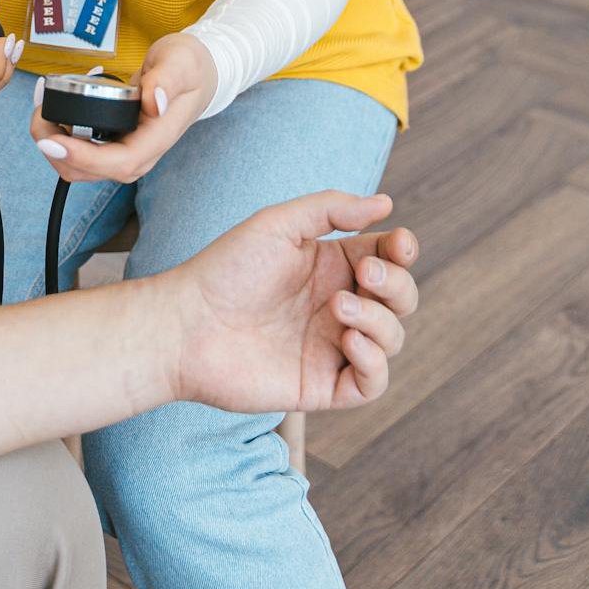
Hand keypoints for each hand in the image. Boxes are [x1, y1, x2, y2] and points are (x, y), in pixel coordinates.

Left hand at [29, 32, 217, 181]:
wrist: (196, 75)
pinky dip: (58, 135)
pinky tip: (51, 110)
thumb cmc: (190, 68)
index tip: (53, 140)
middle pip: (88, 171)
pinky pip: (77, 152)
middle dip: (55, 149)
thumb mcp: (182, 63)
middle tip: (38, 113)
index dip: (82, 157)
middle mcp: (138, 154)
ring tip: (41, 108)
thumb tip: (154, 102)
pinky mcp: (110, 144)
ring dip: (51, 143)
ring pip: (76, 166)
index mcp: (157, 139)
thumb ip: (168, 80)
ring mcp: (123, 152)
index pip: (118, 163)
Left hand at [164, 191, 418, 414]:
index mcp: (330, 266)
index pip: (388, 258)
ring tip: (339, 307)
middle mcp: (337, 306)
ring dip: (380, 319)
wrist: (186, 325)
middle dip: (396, 284)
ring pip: (392, 338)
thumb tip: (386, 204)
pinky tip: (349, 340)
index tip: (398, 242)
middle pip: (400, 298)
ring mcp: (332, 347)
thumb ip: (330, 209)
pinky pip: (373, 382)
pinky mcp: (322, 385)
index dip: (403, 250)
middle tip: (365, 273)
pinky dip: (375, 362)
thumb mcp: (278, 225)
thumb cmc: (225, 270)